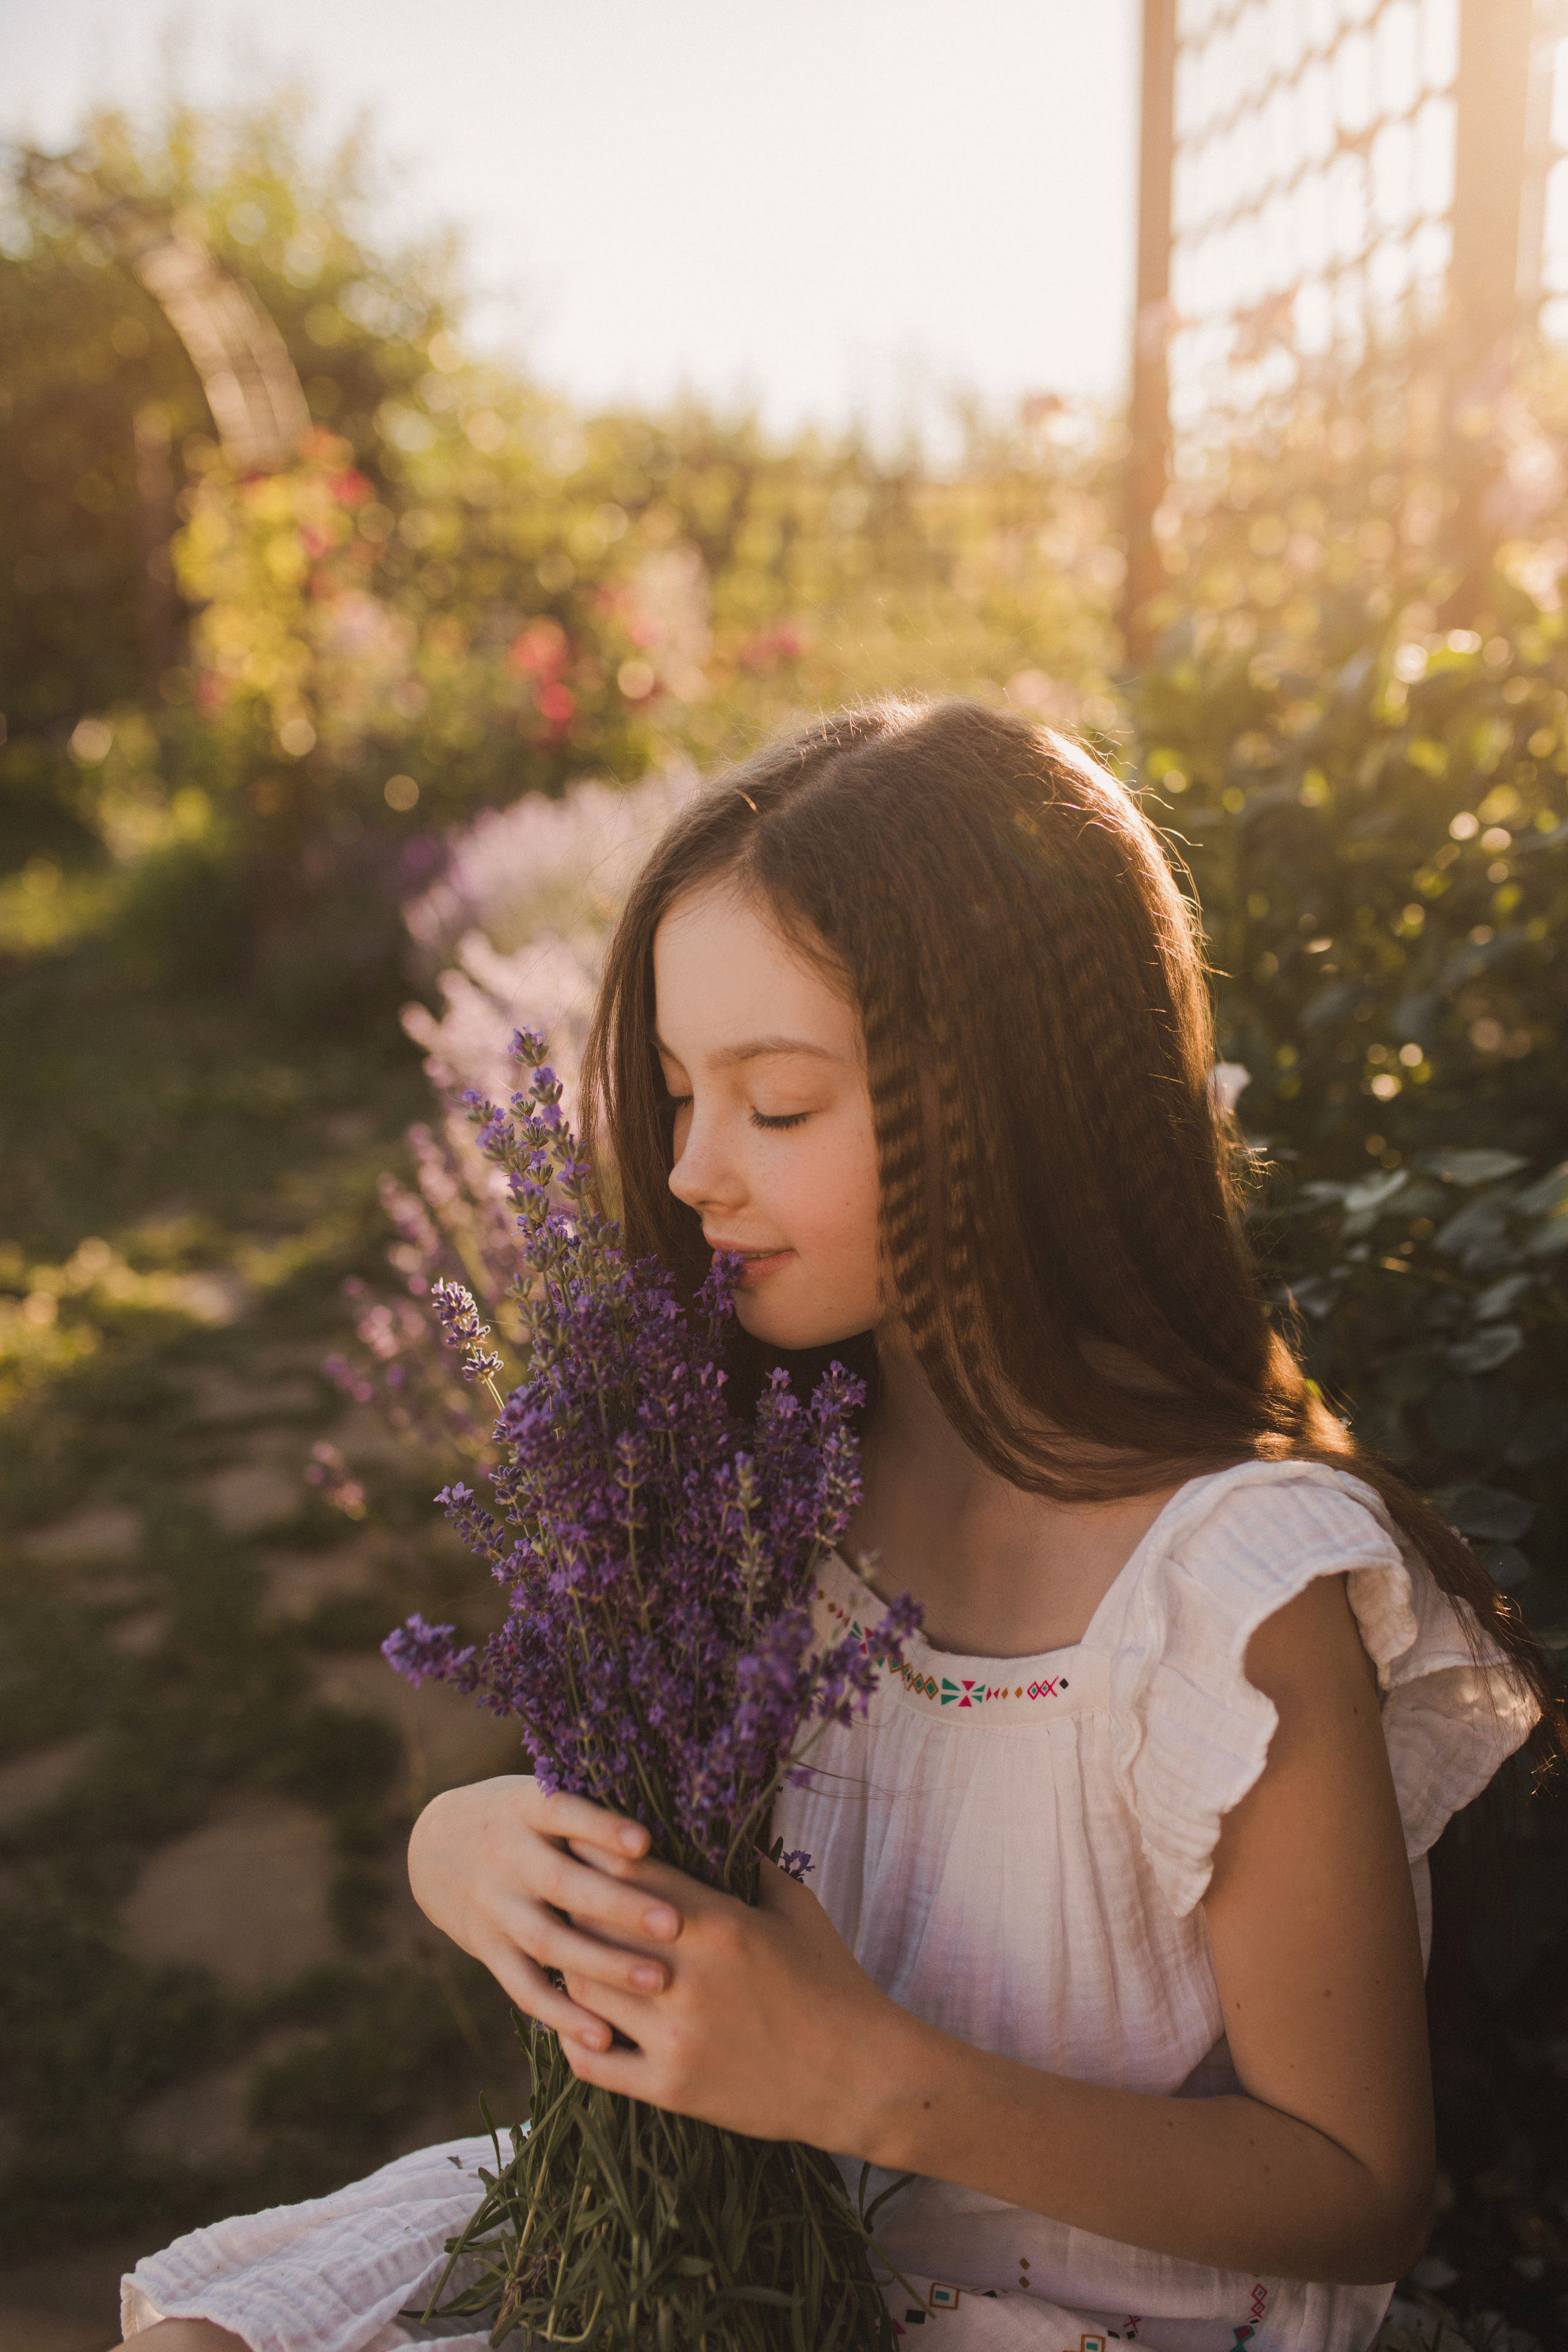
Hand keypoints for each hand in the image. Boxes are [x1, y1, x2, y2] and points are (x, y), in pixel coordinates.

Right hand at [407, 1776, 682, 2047]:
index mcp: (525, 1809)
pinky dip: (562, 2013)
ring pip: (548, 1940)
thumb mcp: (540, 1798)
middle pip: (562, 1883)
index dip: (602, 1828)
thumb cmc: (520, 1819)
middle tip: (675, 1924)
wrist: (436, 1846)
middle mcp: (506, 1857)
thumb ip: (587, 1812)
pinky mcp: (489, 1950)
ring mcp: (495, 1907)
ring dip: (603, 1963)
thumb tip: (666, 1822)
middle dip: (618, 1906)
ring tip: (658, 1981)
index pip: (563, 1813)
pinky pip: (524, 1987)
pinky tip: (604, 2035)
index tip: (646, 1843)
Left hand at [556, 1850, 907, 2152]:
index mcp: (719, 1924)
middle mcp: (687, 1977)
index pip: (627, 1873)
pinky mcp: (670, 2089)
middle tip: (563, 1899)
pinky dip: (576, 2041)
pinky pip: (593, 2062)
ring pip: (582, 1992)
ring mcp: (675, 2037)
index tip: (577, 1845)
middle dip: (574, 1908)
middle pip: (592, 1928)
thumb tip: (713, 1826)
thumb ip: (750, 1866)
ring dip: (573, 1970)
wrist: (861, 2075)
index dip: (592, 1855)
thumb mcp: (797, 1908)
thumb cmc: (831, 1981)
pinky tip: (581, 2025)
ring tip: (570, 1957)